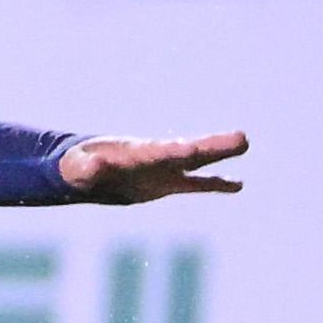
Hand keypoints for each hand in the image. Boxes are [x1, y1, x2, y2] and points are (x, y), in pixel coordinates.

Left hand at [59, 131, 248, 202]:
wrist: (83, 170)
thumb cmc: (78, 167)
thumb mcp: (79, 170)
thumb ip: (89, 168)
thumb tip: (97, 165)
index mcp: (137, 153)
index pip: (162, 152)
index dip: (180, 152)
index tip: (197, 149)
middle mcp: (158, 157)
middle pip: (191, 151)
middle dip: (214, 146)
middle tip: (242, 138)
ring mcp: (166, 169)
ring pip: (200, 163)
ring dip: (221, 156)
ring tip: (245, 144)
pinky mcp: (169, 183)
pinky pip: (198, 184)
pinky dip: (217, 185)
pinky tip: (239, 184)